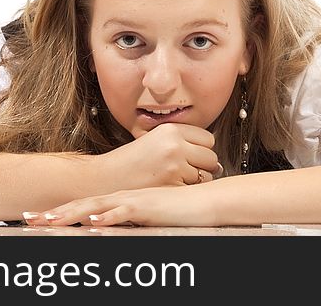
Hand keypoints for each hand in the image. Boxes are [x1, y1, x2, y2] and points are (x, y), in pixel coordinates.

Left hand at [24, 184, 216, 227]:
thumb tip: (102, 228)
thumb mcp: (143, 218)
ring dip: (72, 214)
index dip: (59, 212)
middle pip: (82, 206)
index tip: (36, 218)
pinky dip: (108, 217)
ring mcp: (133, 201)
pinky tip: (94, 223)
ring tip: (49, 221)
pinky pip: (124, 212)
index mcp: (118, 201)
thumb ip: (123, 221)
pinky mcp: (147, 207)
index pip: (83, 206)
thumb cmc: (174, 211)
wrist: (201, 200)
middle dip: (55, 213)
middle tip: (29, 219)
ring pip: (96, 207)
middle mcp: (120, 198)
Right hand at [96, 123, 222, 191]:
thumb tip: (214, 161)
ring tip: (176, 179)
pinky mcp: (172, 185)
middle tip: (187, 170)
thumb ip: (182, 143)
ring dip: (196, 180)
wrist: (106, 178)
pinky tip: (172, 188)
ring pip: (206, 175)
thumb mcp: (154, 139)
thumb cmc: (130, 161)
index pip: (208, 138)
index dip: (202, 149)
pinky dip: (187, 191)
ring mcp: (175, 166)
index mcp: (171, 130)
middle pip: (211, 157)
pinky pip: (194, 189)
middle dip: (203, 166)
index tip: (193, 155)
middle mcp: (175, 145)